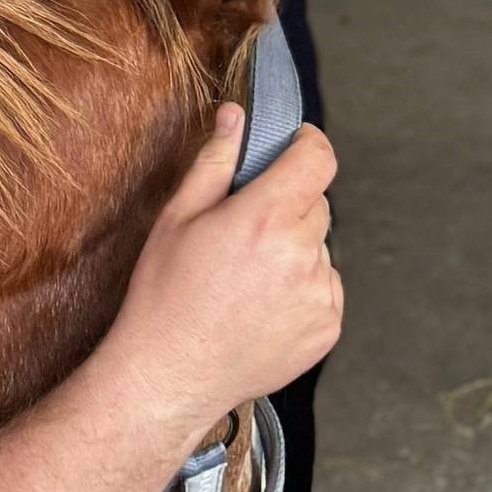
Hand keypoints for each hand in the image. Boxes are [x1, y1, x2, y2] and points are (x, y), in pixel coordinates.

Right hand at [93, 105, 341, 437]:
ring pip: (320, 248)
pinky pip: (325, 288)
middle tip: (244, 231)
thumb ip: (214, 162)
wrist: (170, 375)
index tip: (293, 147)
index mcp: (265, 217)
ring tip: (247, 280)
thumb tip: (235, 116)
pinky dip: (302, 288)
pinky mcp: (327, 327)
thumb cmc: (164, 295)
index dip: (308, 144)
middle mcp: (302, 254)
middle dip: (288, 205)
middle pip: (317, 203)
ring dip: (295, 250)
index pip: (319, 158)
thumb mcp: (178, 218)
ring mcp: (319, 294)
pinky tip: (261, 306)